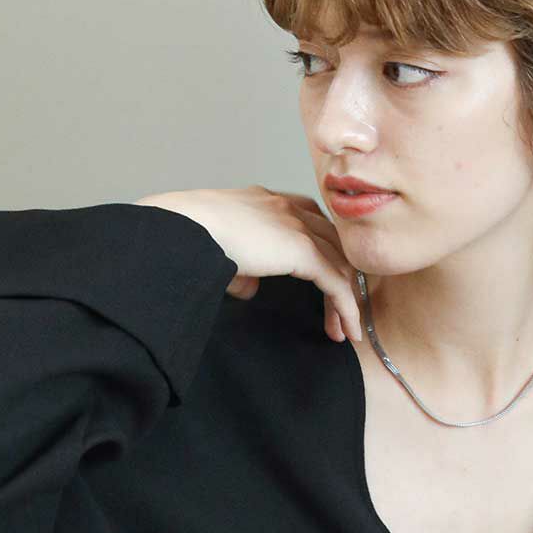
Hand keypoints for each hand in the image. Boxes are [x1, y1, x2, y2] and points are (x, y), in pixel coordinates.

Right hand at [135, 186, 363, 342]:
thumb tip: (249, 288)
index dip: (322, 252)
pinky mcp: (301, 249)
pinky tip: (347, 329)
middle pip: (332, 243)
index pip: (309, 223)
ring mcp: (297, 225)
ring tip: (346, 330)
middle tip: (340, 312)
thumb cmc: (189, 236)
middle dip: (340, 277)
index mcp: (266, 202)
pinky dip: (346, 307)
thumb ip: (241, 268)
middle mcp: (287, 207)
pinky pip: (335, 282)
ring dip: (346, 299)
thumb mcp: (219, 250)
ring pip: (338, 264)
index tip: (325, 281)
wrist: (185, 227)